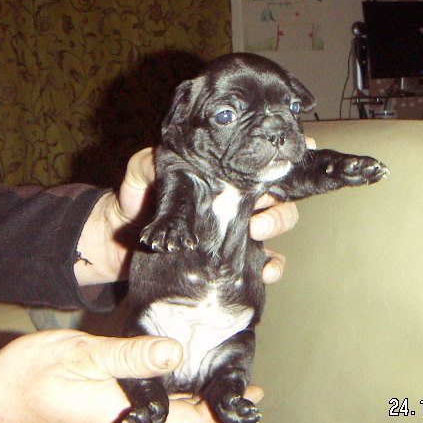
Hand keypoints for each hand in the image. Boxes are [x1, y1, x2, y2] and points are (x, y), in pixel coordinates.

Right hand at [0, 330, 263, 422]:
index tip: (250, 396)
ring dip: (194, 414)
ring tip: (217, 389)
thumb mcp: (81, 355)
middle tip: (242, 389)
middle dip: (213, 412)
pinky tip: (175, 395)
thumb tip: (176, 353)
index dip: (220, 411)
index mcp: (121, 422)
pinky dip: (171, 414)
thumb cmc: (30, 375)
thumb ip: (131, 356)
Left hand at [75, 145, 306, 285]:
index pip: (260, 162)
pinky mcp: (234, 258)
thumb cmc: (132, 203)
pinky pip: (265, 262)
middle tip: (259, 210)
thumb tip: (159, 155)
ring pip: (278, 225)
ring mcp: (237, 229)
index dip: (287, 155)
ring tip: (256, 233)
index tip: (303, 151)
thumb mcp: (138, 178)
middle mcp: (236, 199)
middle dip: (279, 198)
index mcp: (221, 175)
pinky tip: (264, 271)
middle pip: (279, 192)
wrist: (118, 245)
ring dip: (276, 227)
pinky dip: (272, 267)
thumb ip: (148, 164)